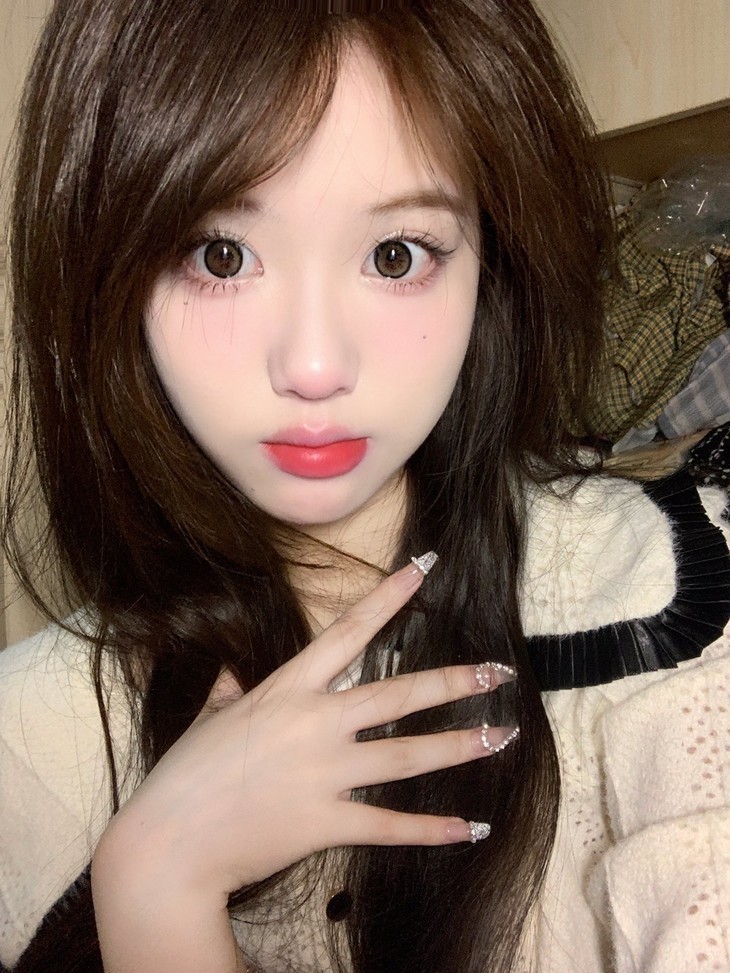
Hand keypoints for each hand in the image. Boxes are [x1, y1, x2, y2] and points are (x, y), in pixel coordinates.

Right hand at [94, 557, 516, 899]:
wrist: (169, 845)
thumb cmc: (184, 775)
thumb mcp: (210, 717)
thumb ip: (231, 691)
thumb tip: (234, 674)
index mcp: (288, 689)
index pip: (350, 631)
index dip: (391, 596)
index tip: (426, 567)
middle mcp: (316, 723)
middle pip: (399, 693)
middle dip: (454, 681)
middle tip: (497, 672)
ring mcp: (326, 773)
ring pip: (408, 754)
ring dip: (460, 745)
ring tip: (501, 735)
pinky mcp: (328, 822)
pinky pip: (391, 824)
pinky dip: (434, 829)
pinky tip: (473, 827)